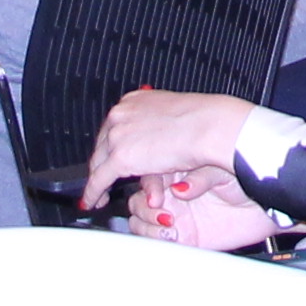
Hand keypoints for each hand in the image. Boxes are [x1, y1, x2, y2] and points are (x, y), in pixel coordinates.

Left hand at [82, 86, 256, 206]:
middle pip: (103, 144)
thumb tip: (160, 134)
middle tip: (103, 181)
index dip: (112, 145)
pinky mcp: (120, 157)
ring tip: (98, 196)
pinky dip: (93, 194)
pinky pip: (98, 180)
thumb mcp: (177, 116)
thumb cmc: (206, 121)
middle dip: (103, 163)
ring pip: (98, 162)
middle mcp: (122, 114)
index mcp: (135, 101)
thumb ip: (161, 125)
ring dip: (97, 181)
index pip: (115, 126)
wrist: (211, 127)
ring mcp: (118, 135)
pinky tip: (94, 203)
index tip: (111, 156)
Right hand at [113, 167, 277, 250]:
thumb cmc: (249, 177)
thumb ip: (200, 177)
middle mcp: (172, 189)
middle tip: (162, 211)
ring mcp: (175, 212)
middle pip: (139, 197)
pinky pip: (152, 237)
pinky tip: (172, 233)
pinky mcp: (181, 234)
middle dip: (144, 206)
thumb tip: (179, 189)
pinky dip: (155, 237)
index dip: (149, 187)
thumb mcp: (223, 169)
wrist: (269, 203)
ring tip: (169, 224)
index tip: (157, 198)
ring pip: (139, 217)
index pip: (149, 173)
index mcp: (178, 165)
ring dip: (147, 223)